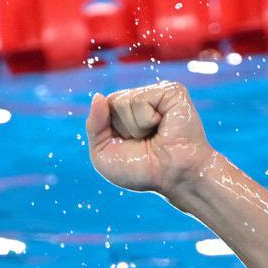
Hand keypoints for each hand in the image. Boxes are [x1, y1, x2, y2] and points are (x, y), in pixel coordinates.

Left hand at [86, 81, 215, 200]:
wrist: (174, 177)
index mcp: (126, 112)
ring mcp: (157, 93)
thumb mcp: (103, 155)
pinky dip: (147, 120)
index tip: (129, 146)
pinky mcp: (171, 91)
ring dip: (136, 128)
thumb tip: (98, 96)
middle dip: (122, 130)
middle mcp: (142, 99)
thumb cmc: (143, 171)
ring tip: (155, 137)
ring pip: (124, 101)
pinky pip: (140, 100)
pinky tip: (162, 127)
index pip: (103, 107)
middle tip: (144, 143)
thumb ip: (93, 127)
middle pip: (112, 102)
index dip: (109, 131)